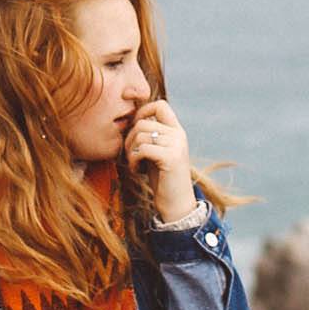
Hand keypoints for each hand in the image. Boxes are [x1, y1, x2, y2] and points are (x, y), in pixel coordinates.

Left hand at [124, 99, 196, 225]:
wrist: (177, 204)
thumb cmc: (162, 178)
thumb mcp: (157, 152)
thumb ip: (150, 136)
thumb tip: (131, 120)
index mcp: (177, 131)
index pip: (160, 105)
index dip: (142, 111)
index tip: (134, 129)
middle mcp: (179, 135)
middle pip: (143, 122)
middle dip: (129, 138)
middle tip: (131, 155)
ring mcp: (176, 146)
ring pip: (140, 135)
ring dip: (130, 151)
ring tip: (135, 164)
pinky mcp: (171, 158)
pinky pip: (142, 149)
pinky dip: (134, 160)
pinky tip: (137, 170)